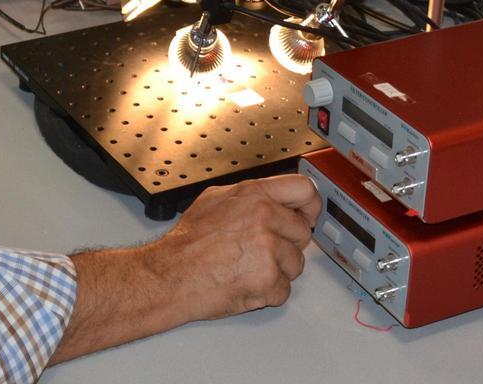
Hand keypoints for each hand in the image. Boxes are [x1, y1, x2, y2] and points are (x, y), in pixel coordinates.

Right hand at [152, 174, 320, 318]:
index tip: (309, 215)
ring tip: (249, 267)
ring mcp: (268, 249)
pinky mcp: (269, 279)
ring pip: (296, 263)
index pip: (304, 191)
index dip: (311, 205)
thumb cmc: (187, 243)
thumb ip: (250, 195)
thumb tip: (272, 195)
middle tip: (262, 250)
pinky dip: (269, 292)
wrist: (171, 276)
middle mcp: (264, 218)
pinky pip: (285, 289)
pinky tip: (247, 282)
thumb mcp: (215, 199)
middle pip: (302, 232)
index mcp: (254, 195)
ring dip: (278, 270)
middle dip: (287, 243)